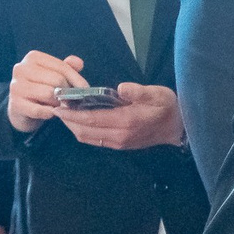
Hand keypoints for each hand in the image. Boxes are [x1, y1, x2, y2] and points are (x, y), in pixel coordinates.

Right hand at [8, 50, 87, 132]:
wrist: (21, 108)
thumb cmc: (41, 88)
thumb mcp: (55, 75)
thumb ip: (67, 67)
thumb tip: (79, 63)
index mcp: (33, 57)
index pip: (62, 67)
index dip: (76, 79)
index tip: (85, 90)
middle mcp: (21, 68)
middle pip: (57, 80)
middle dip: (67, 92)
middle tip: (69, 99)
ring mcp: (16, 86)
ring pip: (49, 94)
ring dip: (58, 103)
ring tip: (58, 105)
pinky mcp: (15, 103)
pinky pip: (39, 110)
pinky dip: (49, 113)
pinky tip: (51, 113)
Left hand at [56, 81, 184, 150]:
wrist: (178, 128)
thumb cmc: (167, 107)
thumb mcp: (158, 94)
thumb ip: (139, 92)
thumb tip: (120, 88)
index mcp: (126, 121)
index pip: (91, 119)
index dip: (72, 114)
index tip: (58, 105)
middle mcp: (119, 135)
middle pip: (84, 131)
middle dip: (68, 120)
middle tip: (55, 107)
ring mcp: (119, 142)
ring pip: (87, 137)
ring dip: (73, 127)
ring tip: (64, 113)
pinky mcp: (119, 145)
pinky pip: (94, 140)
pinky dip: (82, 131)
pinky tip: (78, 121)